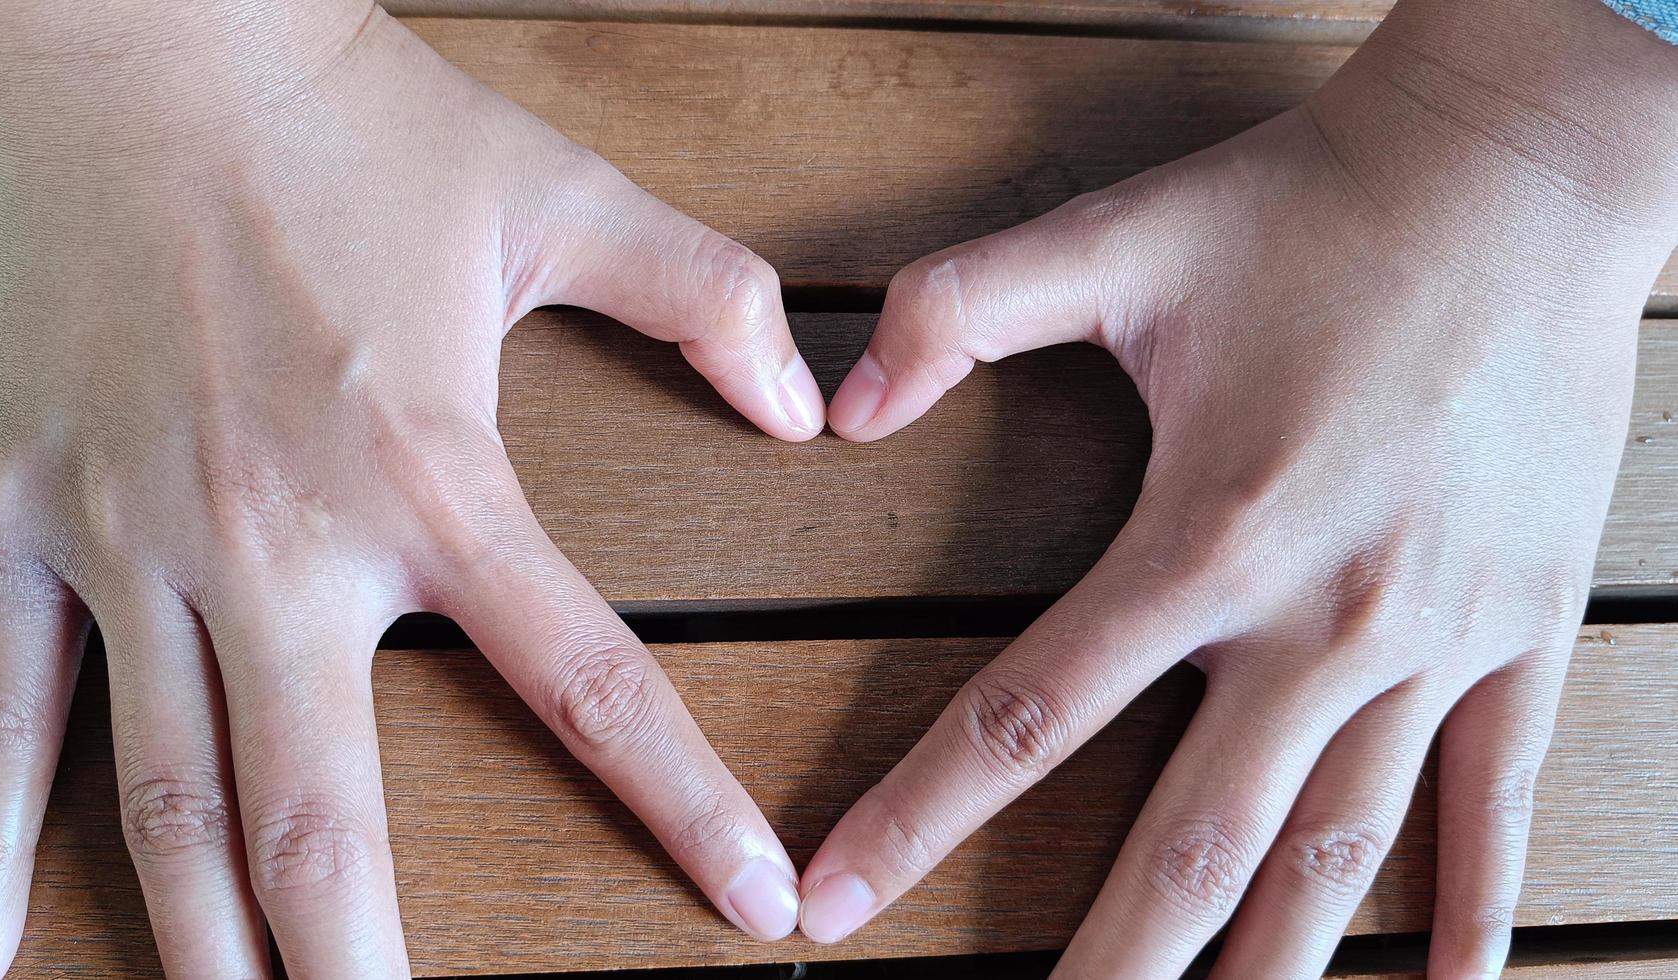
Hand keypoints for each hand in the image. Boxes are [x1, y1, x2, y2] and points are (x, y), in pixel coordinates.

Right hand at [0, 4, 820, 975]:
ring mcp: (129, 543)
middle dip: (369, 970)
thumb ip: (704, 296)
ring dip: (202, 950)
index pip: (591, 683)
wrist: (130, 31)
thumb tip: (814, 404)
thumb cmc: (346, 114)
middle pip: (328, 818)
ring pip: (161, 802)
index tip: (755, 910)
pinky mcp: (15, 516)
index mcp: (433, 476)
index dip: (684, 809)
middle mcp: (279, 544)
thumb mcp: (557, 193)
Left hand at [797, 0, 1677, 974]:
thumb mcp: (1116, 238)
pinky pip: (1498, 796)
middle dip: (1110, 964)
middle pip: (1191, 839)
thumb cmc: (1309, 209)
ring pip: (1342, 851)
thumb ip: (958, 310)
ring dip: (1273, 968)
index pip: (1029, 716)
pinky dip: (1474, 902)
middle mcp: (1319, 619)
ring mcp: (1435, 637)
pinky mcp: (1524, 626)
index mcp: (1202, 538)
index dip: (916, 820)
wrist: (1520, 174)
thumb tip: (841, 406)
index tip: (836, 904)